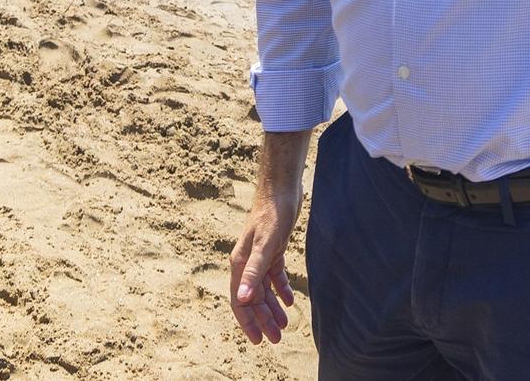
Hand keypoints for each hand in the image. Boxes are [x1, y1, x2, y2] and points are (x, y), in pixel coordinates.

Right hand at [229, 184, 299, 344]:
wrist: (281, 188)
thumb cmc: (272, 214)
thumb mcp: (265, 245)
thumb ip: (253, 272)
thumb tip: (242, 300)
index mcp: (240, 264)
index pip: (239, 300)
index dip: (248, 321)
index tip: (258, 340)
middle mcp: (246, 262)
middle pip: (252, 298)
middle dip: (263, 319)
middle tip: (277, 337)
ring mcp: (260, 256)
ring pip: (264, 289)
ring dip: (273, 307)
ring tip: (285, 324)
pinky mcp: (273, 249)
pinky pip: (274, 276)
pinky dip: (281, 289)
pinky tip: (290, 300)